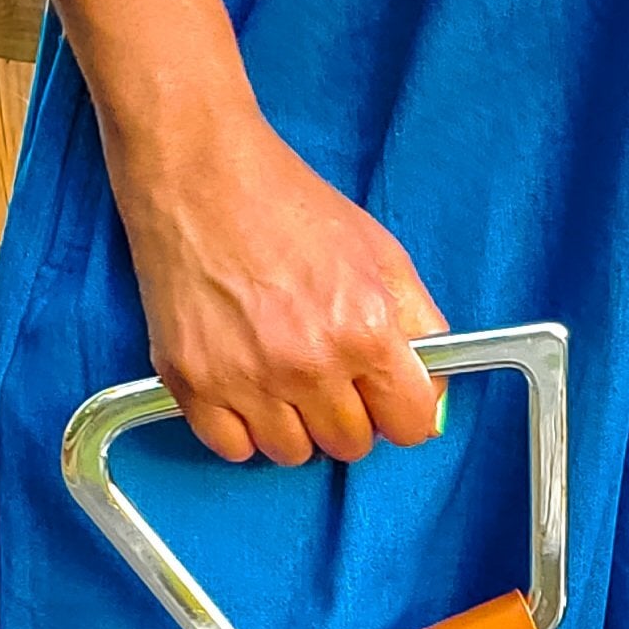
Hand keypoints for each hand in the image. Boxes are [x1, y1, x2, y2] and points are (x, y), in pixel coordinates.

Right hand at [101, 102, 448, 465]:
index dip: (399, 411)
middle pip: (350, 446)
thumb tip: (433, 403)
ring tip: (279, 372)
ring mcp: (248, 379)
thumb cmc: (289, 207)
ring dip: (293, 425)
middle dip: (346, 416)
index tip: (382, 395)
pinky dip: (240, 428)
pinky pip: (233, 449)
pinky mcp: (195, 383)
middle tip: (324, 371)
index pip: (410, 427)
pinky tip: (243, 384)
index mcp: (366, 331)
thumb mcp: (381, 254)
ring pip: (293, 453)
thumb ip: (421, 330)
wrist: (200, 175)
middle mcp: (309, 364)